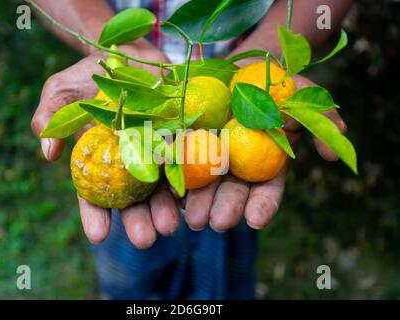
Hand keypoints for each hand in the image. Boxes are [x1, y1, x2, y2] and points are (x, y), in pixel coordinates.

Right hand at [32, 41, 179, 247]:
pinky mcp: (179, 134)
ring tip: (170, 225)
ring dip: (166, 208)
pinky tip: (192, 197)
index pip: (94, 194)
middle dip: (139, 220)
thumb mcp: (61, 92)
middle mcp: (129, 161)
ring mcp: (156, 150)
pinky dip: (189, 177)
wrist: (126, 53)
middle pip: (133, 198)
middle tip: (145, 239)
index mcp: (100, 160)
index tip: (98, 235)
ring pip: (162, 185)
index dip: (95, 215)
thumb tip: (47, 152)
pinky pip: (186, 158)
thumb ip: (50, 118)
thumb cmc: (89, 76)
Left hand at [184, 75, 346, 230]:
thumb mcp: (303, 95)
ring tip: (194, 218)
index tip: (256, 221)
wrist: (238, 67)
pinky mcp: (184, 146)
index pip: (265, 192)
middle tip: (218, 223)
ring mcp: (208, 158)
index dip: (262, 206)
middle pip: (231, 193)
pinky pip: (177, 162)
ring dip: (199, 203)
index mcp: (264, 164)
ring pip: (203, 185)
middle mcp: (236, 168)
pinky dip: (173, 176)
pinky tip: (171, 190)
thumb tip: (333, 155)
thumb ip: (321, 122)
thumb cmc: (274, 83)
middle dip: (226, 209)